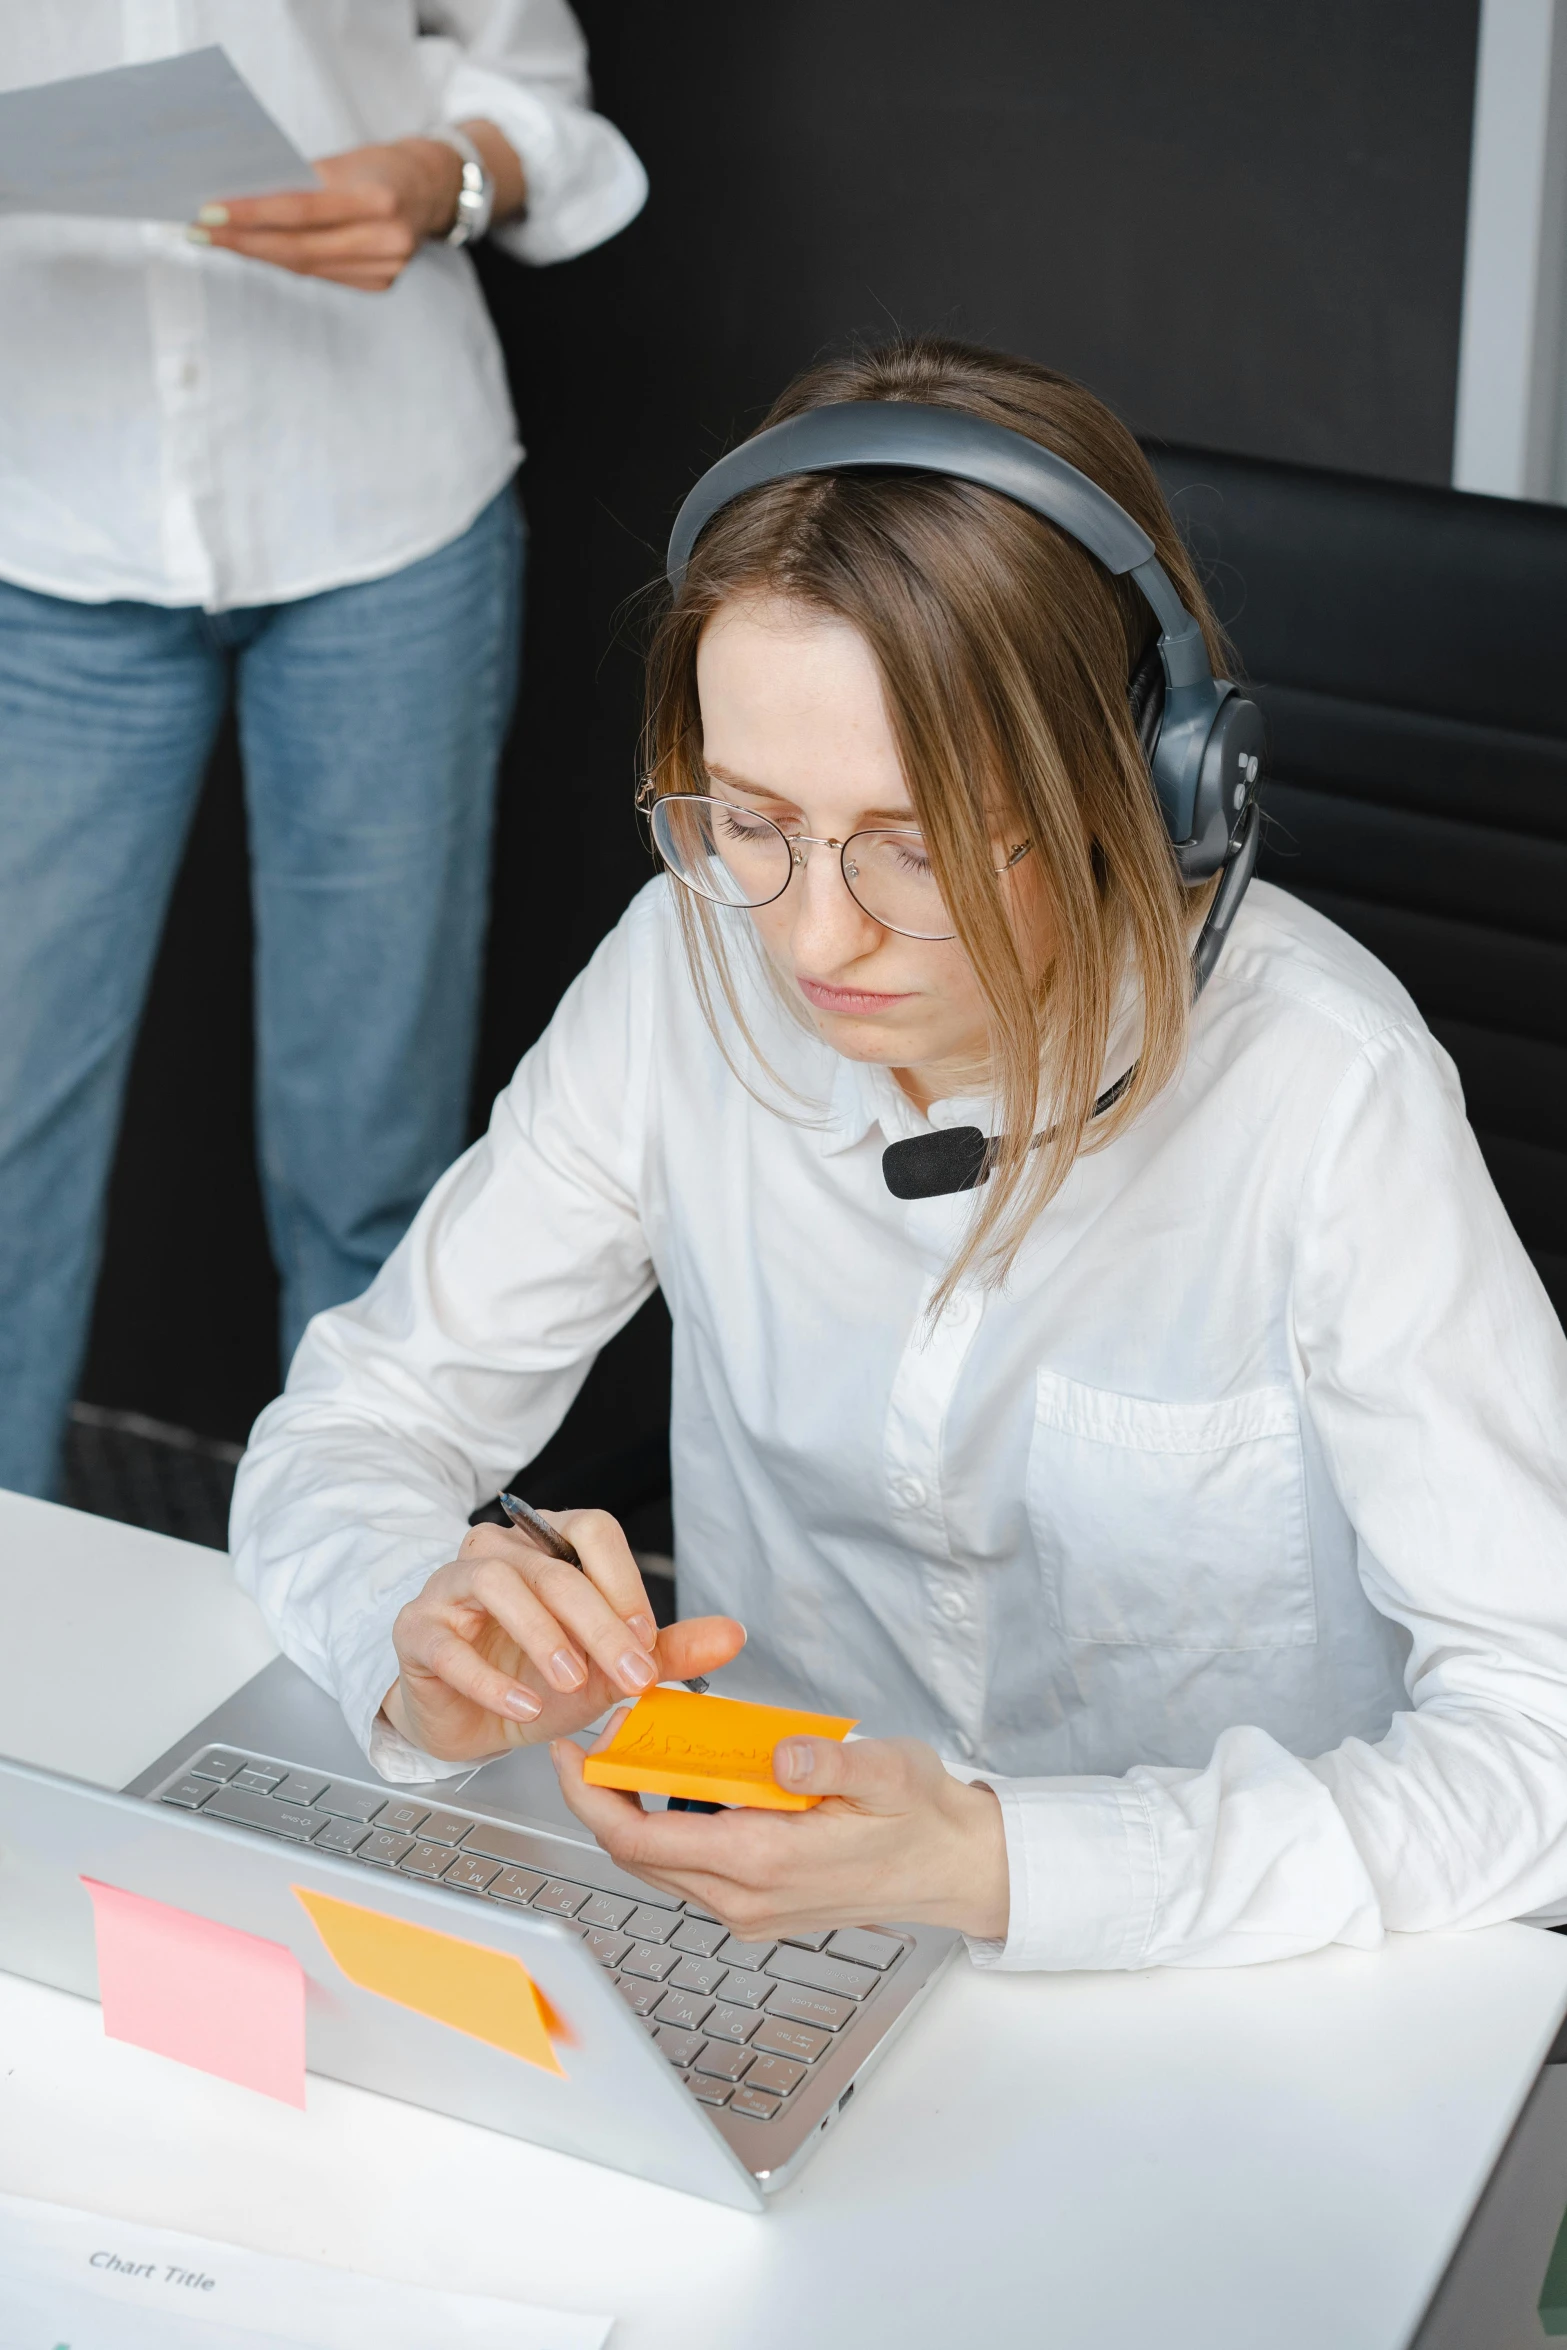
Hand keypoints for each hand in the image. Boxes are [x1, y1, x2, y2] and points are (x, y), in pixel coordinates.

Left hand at [189, 121, 522, 291]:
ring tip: (218, 241)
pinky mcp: (381, 283)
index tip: (208, 212)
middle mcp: (386, 239)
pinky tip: (258, 251)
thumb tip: (239, 201)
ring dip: (258, 254)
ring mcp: (387, 268)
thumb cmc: (377, 166)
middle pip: (299, 249)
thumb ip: (300, 183)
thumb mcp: (342, 162)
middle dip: (244, 241)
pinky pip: (322, 275)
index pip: (300, 210)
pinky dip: (286, 262)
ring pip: (306, 267)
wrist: (430, 188)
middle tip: (200, 233)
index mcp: (378, 199)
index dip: (251, 214)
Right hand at [382, 1510, 745, 1762]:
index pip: (592, 1531)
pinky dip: (490, 1679)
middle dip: (600, 1624)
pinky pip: (449, 1645)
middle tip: (632, 1675)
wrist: (469, 1722)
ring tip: (572, 1683)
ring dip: (543, 1635)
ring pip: (497, 1582)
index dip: (624, 1583)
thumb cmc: (535, 1680)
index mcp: (547, 1546)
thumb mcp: (608, 1670)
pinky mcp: (417, 1631)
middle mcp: (498, 1553)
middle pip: (553, 1567)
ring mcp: (451, 1587)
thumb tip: (732, 1636)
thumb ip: (667, 1651)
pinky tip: (524, 1706)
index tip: (648, 1642)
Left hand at [555, 1726, 1010, 1942]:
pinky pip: (690, 1872)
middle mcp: (746, 1899)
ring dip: (633, 1815)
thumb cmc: (923, 1818)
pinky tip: (680, 1789)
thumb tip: (779, 1752)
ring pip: (659, 1866)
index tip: (572, 1753)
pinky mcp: (759, 1909)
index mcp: (764, 1862)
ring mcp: (750, 1911)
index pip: (640, 1840)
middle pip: (635, 1856)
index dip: (591, 1797)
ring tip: (631, 1757)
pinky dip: (668, 1831)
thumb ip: (829, 1761)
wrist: (956, 1868)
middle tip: (594, 1743)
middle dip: (601, 1801)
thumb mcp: (887, 1771)